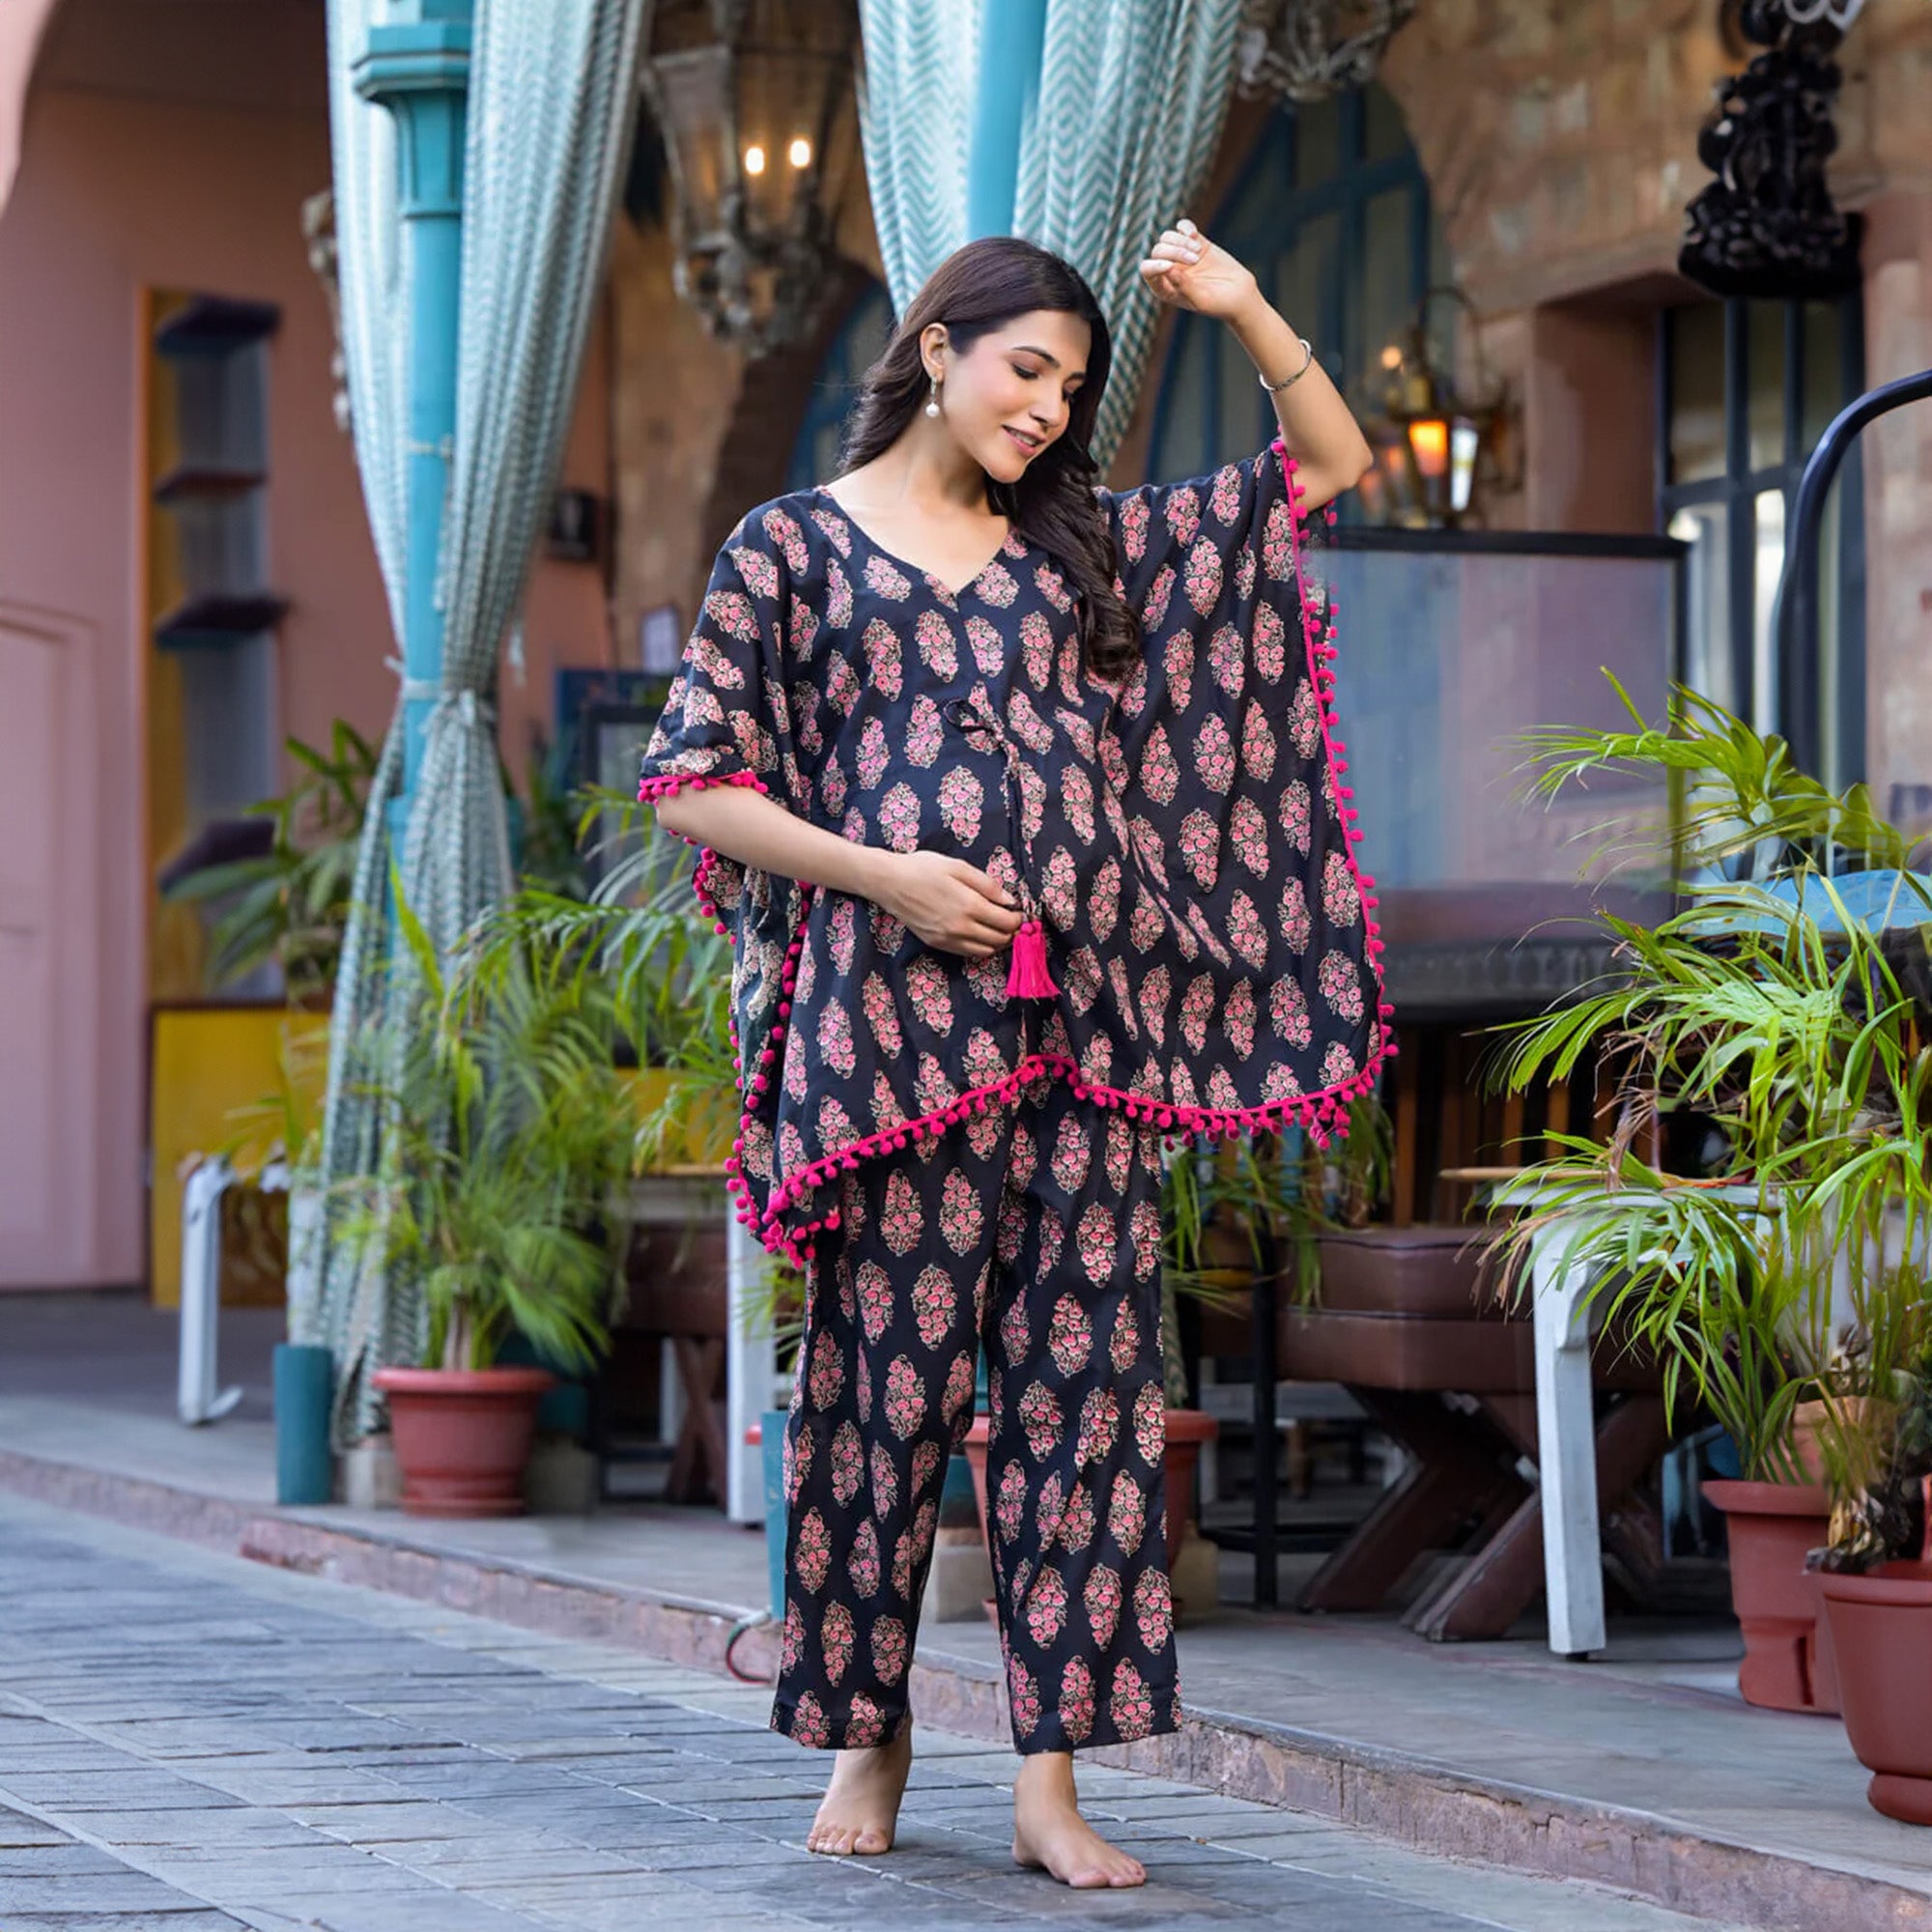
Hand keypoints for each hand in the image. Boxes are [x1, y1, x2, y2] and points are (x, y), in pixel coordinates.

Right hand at [877, 852, 1024, 959]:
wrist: (890, 883)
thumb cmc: (924, 868)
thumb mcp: (959, 867)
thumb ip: (987, 885)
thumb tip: (1010, 900)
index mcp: (969, 905)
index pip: (1007, 922)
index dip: (1018, 919)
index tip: (1018, 911)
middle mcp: (961, 927)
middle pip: (1000, 940)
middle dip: (1011, 932)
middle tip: (1011, 920)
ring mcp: (948, 939)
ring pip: (985, 951)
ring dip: (997, 942)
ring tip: (998, 928)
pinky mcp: (938, 944)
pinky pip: (968, 953)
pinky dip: (980, 947)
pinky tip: (980, 933)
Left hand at [1139, 219, 1257, 322]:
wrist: (1240, 294)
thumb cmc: (1218, 304)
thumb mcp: (1200, 299)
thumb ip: (1183, 285)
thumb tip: (1167, 268)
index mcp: (1164, 287)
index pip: (1147, 270)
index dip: (1154, 265)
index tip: (1170, 266)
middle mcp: (1169, 269)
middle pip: (1158, 250)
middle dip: (1174, 252)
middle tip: (1195, 260)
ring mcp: (1181, 254)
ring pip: (1167, 237)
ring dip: (1182, 241)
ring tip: (1198, 252)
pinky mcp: (1196, 242)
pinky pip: (1182, 227)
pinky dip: (1185, 228)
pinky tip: (1194, 235)